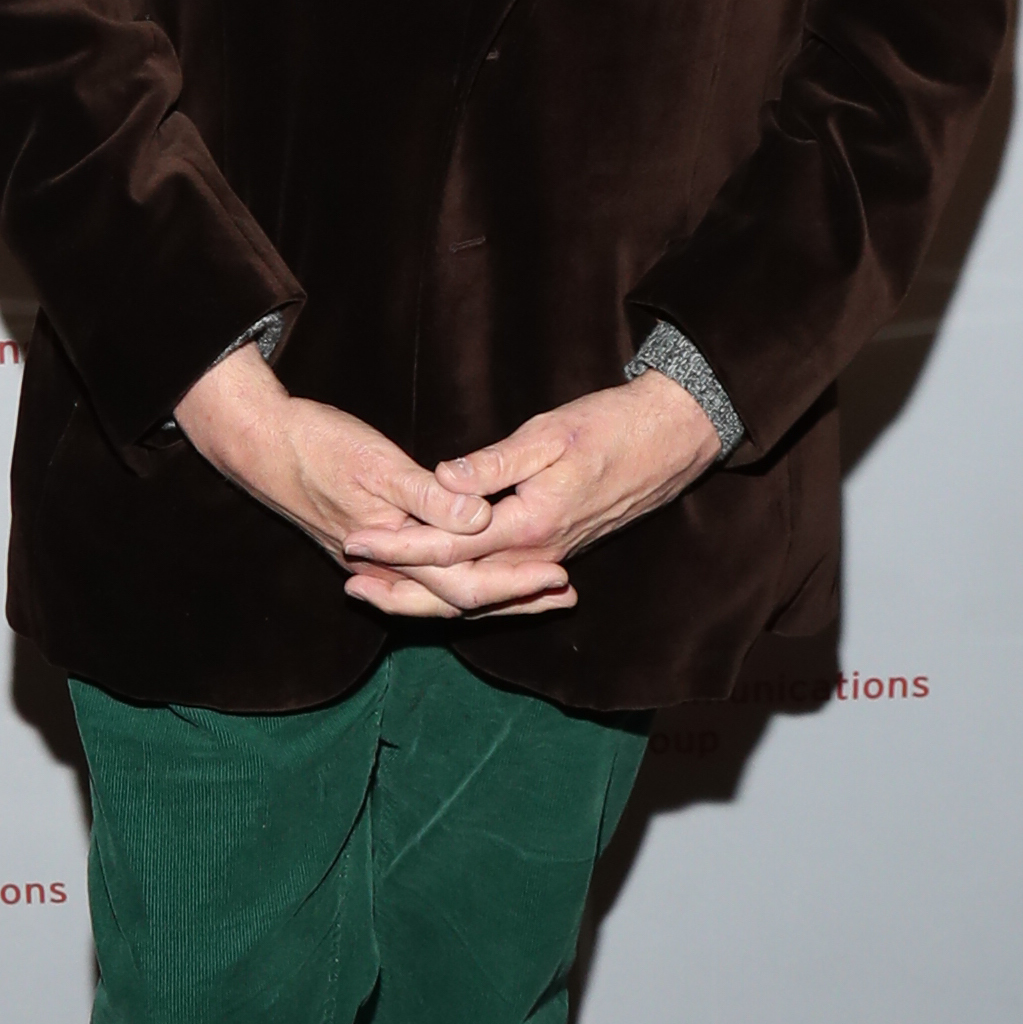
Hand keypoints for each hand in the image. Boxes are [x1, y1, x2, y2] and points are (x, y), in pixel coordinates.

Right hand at [172, 343, 570, 608]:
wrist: (259, 444)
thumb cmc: (316, 445)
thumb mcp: (375, 463)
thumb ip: (426, 495)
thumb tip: (478, 519)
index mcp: (392, 550)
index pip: (465, 587)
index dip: (514, 584)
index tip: (558, 576)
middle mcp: (385, 568)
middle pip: (459, 601)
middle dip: (513, 599)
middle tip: (564, 593)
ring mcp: (377, 561)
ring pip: (443, 592)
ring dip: (492, 592)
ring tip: (539, 588)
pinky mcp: (372, 546)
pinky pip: (427, 576)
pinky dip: (460, 575)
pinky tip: (481, 566)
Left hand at [340, 371, 720, 619]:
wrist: (672, 440)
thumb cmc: (612, 426)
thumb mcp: (550, 433)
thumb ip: (494, 463)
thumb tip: (443, 478)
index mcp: (531, 524)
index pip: (448, 547)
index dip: (397, 546)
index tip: (355, 540)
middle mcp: (539, 554)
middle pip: (457, 587)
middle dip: (400, 588)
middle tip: (350, 583)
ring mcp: (549, 558)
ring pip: (477, 595)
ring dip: (426, 597)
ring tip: (377, 592)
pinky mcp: (555, 553)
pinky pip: (499, 588)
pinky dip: (463, 593)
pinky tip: (436, 589)